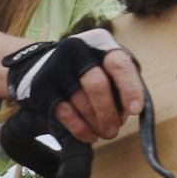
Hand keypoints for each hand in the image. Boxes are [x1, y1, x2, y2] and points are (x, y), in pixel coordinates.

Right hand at [3, 28, 146, 143]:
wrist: (41, 64)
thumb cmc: (87, 70)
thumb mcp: (106, 66)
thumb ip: (121, 83)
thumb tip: (129, 111)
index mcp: (99, 42)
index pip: (118, 63)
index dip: (129, 88)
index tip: (135, 110)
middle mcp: (76, 50)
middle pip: (97, 85)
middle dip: (109, 112)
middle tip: (115, 130)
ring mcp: (56, 67)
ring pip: (82, 102)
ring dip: (97, 124)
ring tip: (105, 132)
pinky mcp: (42, 87)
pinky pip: (66, 114)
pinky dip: (81, 129)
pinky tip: (91, 135)